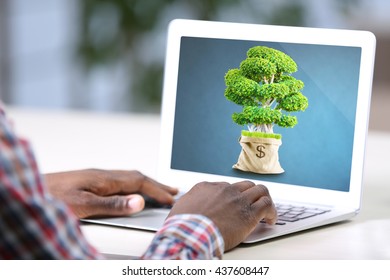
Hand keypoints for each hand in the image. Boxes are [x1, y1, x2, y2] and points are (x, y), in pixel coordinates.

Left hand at [45, 169, 177, 217]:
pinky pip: (120, 181)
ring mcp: (96, 177)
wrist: (30, 189)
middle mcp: (102, 175)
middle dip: (156, 184)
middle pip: (137, 176)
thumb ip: (113, 204)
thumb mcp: (83, 205)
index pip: (139, 181)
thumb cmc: (52, 197)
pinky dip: (134, 185)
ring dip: (146, 183)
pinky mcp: (89, 182)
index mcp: (104, 179)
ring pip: (129, 178)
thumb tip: (139, 201)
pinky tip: (131, 191)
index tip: (171, 198)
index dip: (157, 190)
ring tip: (158, 189)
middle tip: (173, 190)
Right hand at [168, 181, 276, 251]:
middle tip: (253, 205)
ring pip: (260, 190)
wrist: (191, 233)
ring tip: (266, 211)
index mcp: (208, 187)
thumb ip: (189, 202)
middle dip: (251, 194)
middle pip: (245, 185)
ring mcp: (238, 200)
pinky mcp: (250, 213)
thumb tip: (188, 205)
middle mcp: (225, 190)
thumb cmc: (183, 225)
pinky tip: (271, 220)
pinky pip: (267, 205)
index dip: (232, 197)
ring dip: (264, 200)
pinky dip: (272, 211)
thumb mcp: (181, 207)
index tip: (233, 206)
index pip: (226, 186)